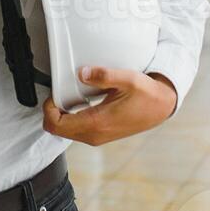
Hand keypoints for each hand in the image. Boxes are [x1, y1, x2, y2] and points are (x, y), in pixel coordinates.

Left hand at [42, 67, 177, 145]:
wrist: (161, 108)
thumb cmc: (147, 95)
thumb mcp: (128, 79)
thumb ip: (104, 75)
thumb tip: (83, 73)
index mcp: (97, 123)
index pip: (57, 125)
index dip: (48, 109)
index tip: (53, 94)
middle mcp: (94, 135)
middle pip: (57, 130)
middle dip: (52, 111)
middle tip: (58, 92)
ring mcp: (97, 137)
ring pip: (65, 131)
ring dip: (61, 115)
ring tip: (67, 94)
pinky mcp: (100, 135)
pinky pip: (75, 130)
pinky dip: (70, 117)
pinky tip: (78, 101)